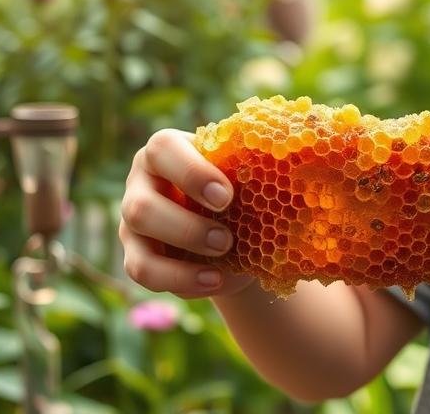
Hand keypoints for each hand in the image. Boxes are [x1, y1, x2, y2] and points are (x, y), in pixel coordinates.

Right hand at [119, 129, 253, 298]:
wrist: (234, 228)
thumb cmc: (240, 189)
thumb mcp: (246, 176)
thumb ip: (257, 171)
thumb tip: (298, 176)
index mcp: (166, 151)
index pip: (162, 148)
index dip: (192, 173)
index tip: (227, 196)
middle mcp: (141, 182)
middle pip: (141, 206)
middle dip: (186, 228)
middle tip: (227, 240)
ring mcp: (132, 221)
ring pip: (137, 244)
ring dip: (181, 257)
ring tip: (224, 257)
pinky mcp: (135, 254)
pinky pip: (143, 272)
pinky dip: (181, 280)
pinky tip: (214, 281)